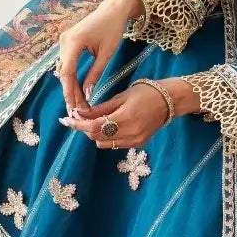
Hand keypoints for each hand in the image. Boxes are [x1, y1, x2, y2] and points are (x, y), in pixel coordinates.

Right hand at [56, 0, 141, 113]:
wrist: (112, 10)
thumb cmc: (112, 29)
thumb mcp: (106, 53)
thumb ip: (95, 73)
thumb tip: (88, 93)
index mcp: (73, 42)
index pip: (68, 72)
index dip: (69, 92)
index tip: (74, 108)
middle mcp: (64, 41)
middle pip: (64, 73)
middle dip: (69, 93)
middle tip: (75, 111)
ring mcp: (63, 41)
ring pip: (64, 69)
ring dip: (70, 87)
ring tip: (76, 105)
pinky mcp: (67, 42)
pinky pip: (66, 63)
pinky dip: (71, 78)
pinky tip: (75, 90)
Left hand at [60, 79, 174, 149]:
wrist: (170, 101)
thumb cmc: (146, 92)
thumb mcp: (120, 97)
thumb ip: (100, 109)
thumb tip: (79, 114)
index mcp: (125, 118)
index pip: (94, 127)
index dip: (78, 124)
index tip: (65, 120)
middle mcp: (130, 133)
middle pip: (96, 137)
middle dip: (84, 128)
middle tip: (79, 117)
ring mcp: (135, 141)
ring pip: (104, 143)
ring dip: (95, 133)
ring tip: (95, 120)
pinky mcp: (138, 144)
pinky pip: (115, 144)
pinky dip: (107, 136)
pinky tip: (109, 125)